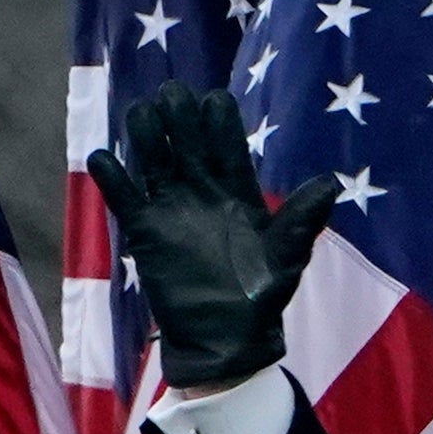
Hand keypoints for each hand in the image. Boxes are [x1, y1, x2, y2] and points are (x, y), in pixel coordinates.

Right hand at [79, 84, 343, 395]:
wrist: (223, 340)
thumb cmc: (260, 298)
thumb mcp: (287, 257)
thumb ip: (302, 219)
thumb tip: (330, 183)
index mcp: (237, 188)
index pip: (226, 140)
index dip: (218, 119)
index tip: (212, 102)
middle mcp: (201, 189)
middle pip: (185, 138)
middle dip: (178, 114)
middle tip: (170, 94)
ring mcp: (170, 208)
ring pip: (153, 158)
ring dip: (145, 134)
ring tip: (140, 113)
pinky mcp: (145, 232)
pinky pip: (125, 198)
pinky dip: (113, 178)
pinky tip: (102, 156)